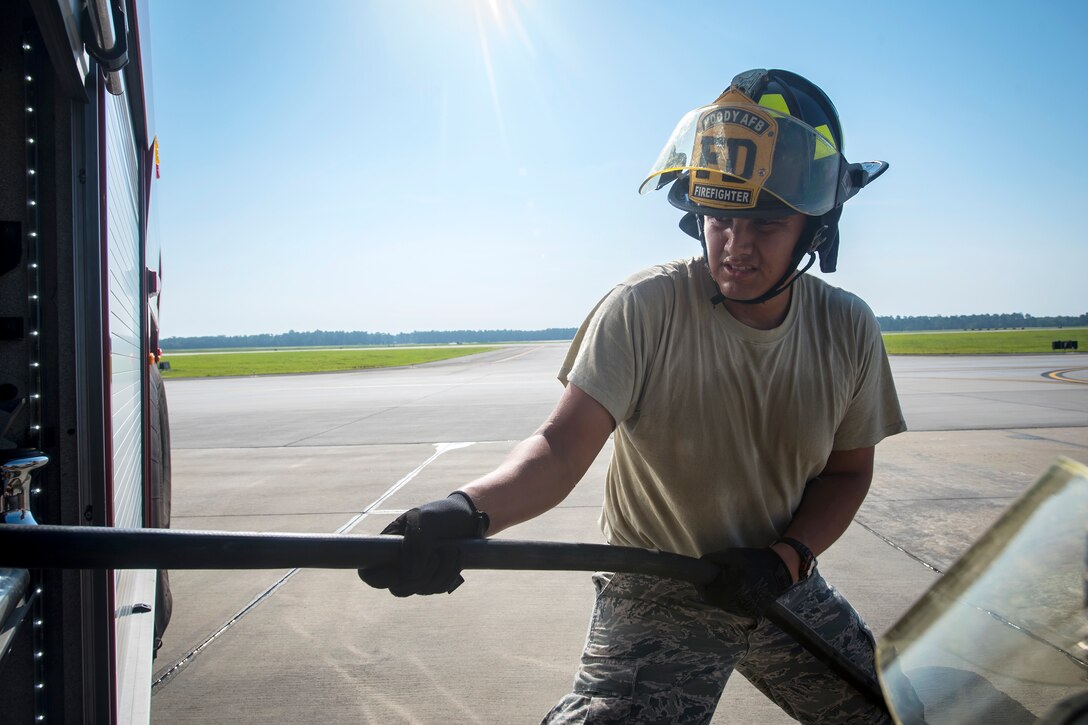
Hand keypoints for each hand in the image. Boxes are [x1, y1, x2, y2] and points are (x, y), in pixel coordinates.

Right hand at [358, 492, 488, 596]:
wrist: (464, 516)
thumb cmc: (439, 514)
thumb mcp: (425, 520)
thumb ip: (416, 544)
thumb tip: (411, 575)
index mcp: (387, 548)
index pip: (369, 574)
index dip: (379, 579)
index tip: (399, 573)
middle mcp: (399, 564)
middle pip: (399, 589)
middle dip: (421, 577)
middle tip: (437, 556)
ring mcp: (416, 574)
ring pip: (422, 589)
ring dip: (441, 571)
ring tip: (451, 548)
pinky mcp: (434, 578)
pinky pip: (439, 588)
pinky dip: (450, 574)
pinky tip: (456, 556)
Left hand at [698, 547, 793, 617]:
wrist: (780, 570)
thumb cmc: (754, 560)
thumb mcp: (732, 554)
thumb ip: (713, 559)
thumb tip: (700, 564)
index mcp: (733, 587)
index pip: (709, 593)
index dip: (701, 587)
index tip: (700, 580)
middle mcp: (739, 601)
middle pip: (715, 601)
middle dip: (710, 592)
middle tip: (711, 581)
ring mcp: (746, 609)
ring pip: (725, 606)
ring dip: (720, 597)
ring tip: (723, 585)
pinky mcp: (752, 612)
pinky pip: (735, 608)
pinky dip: (731, 601)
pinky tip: (734, 591)